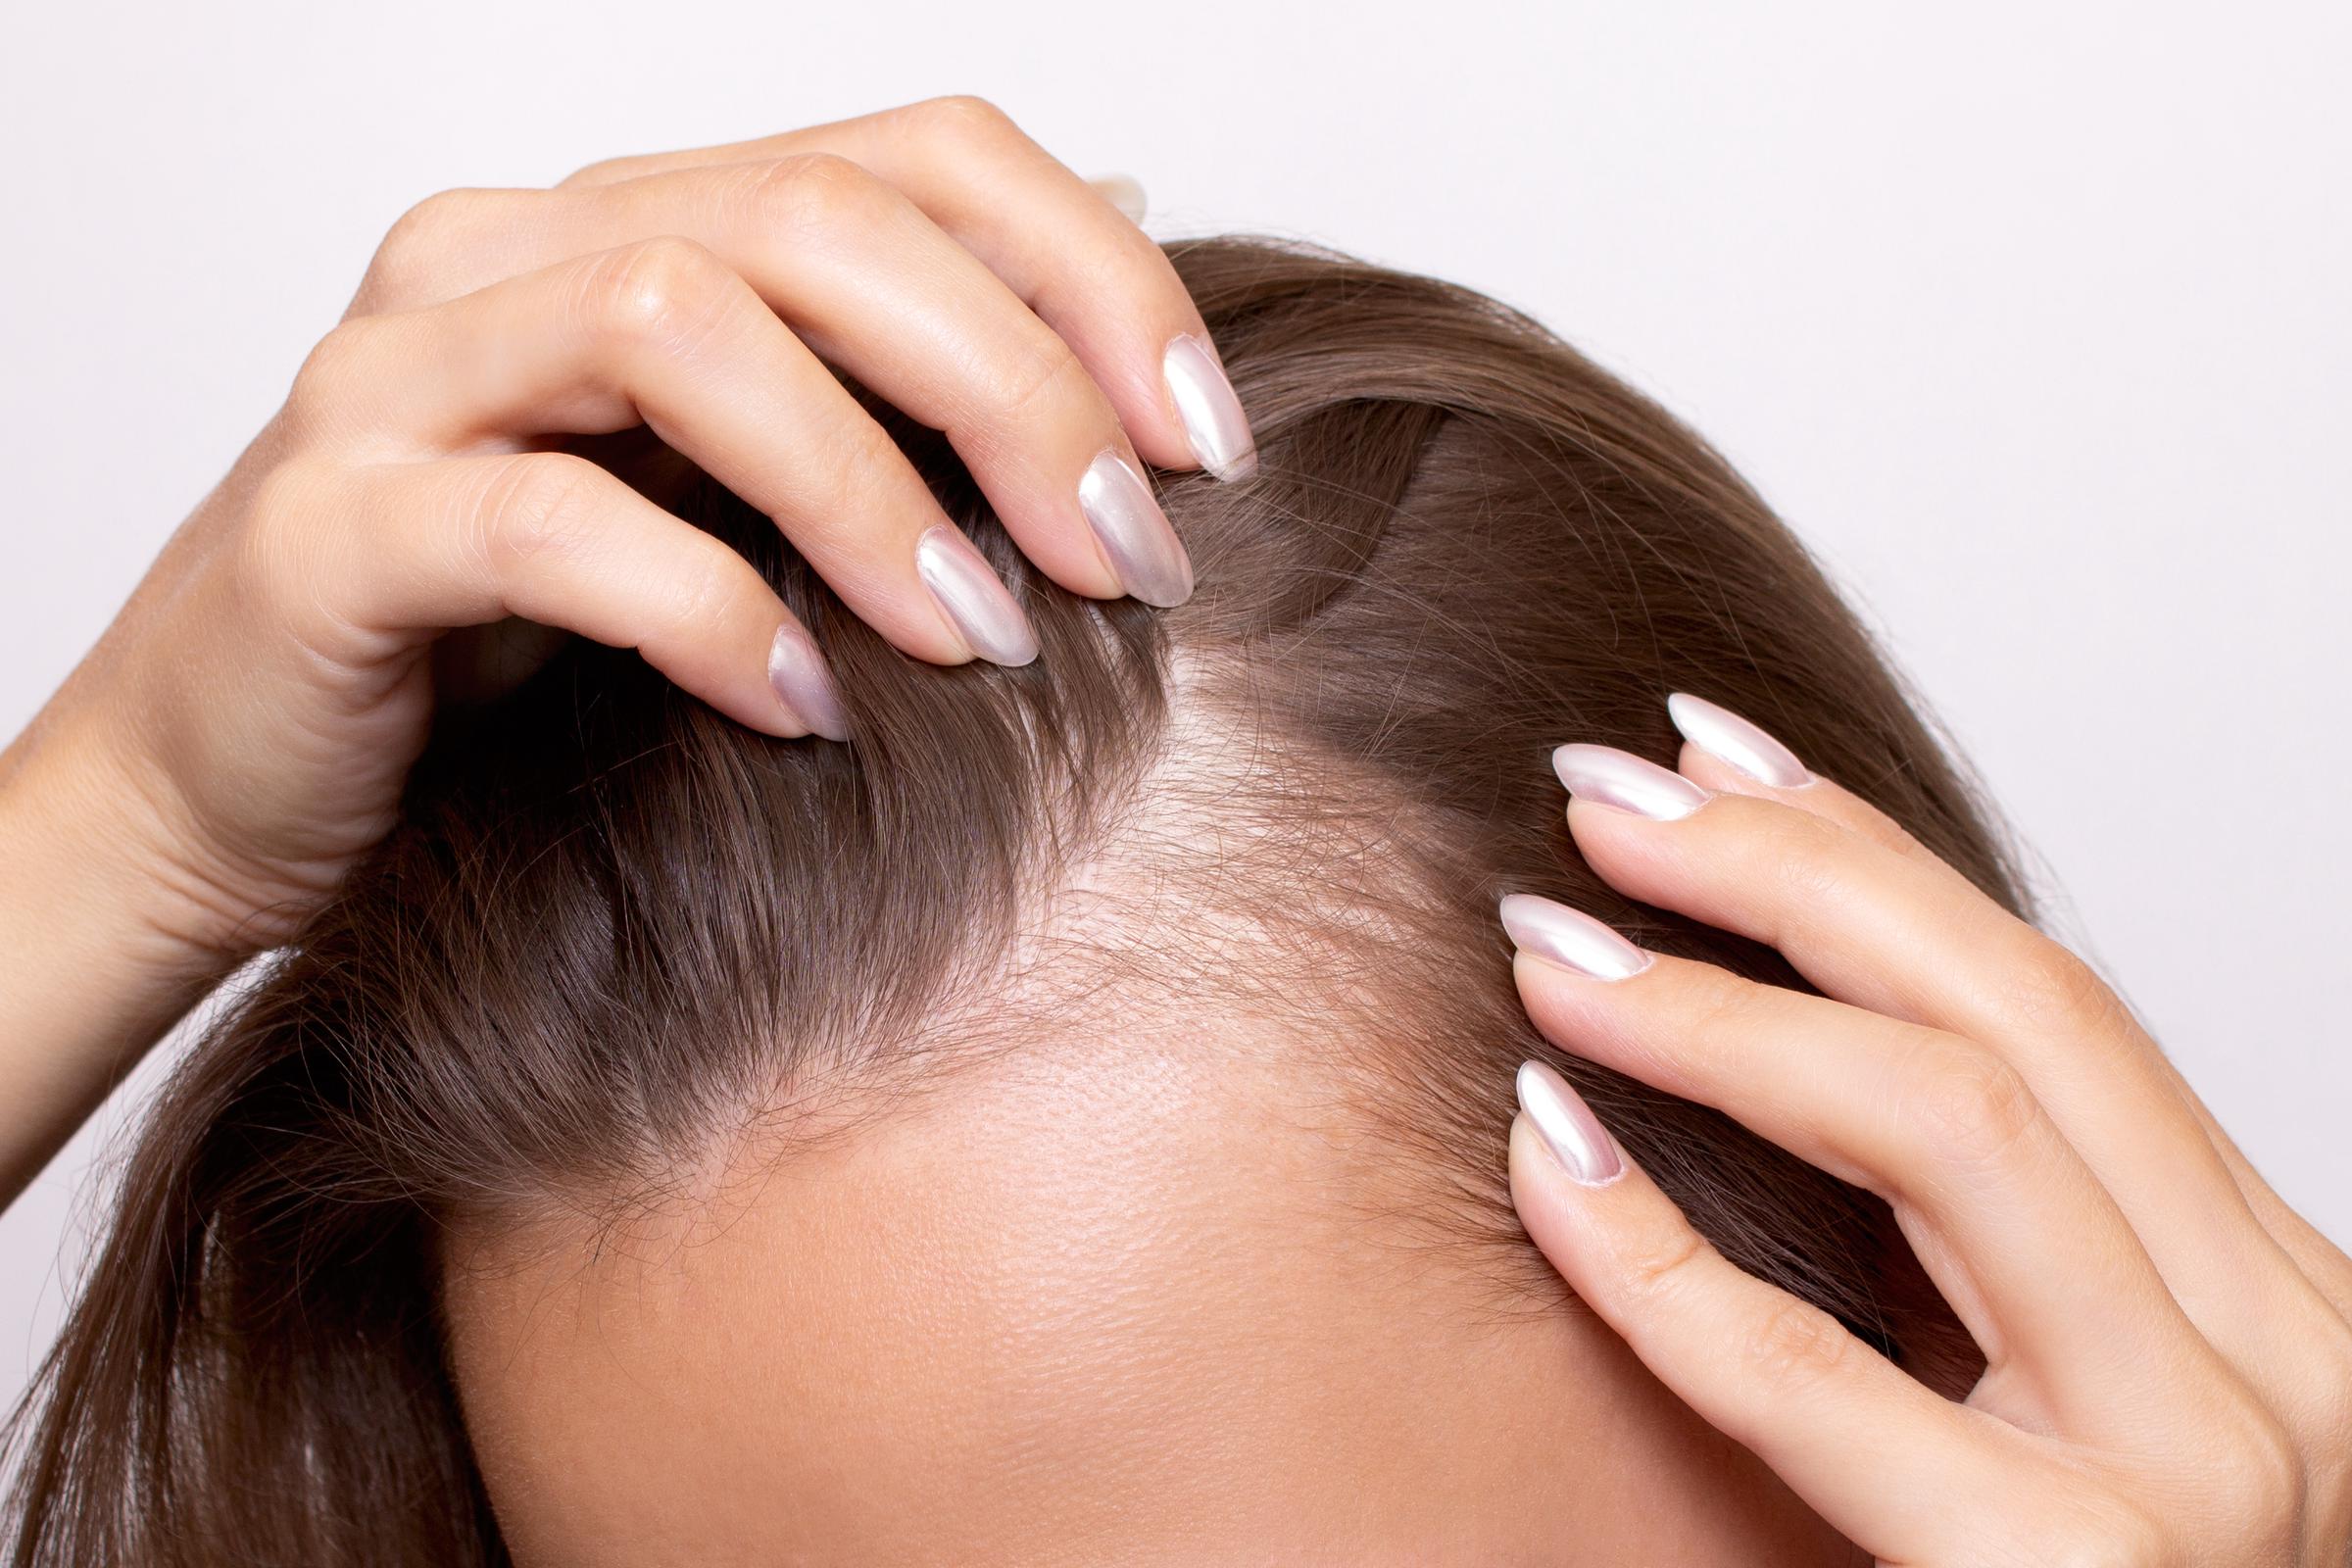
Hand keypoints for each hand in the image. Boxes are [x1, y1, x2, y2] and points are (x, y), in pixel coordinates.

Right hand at [10, 94, 1248, 966]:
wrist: (227, 791)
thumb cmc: (498, 653)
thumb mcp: (725, 495)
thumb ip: (885, 363)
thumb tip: (1118, 215)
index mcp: (626, 222)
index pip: (909, 154)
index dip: (1090, 277)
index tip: (1202, 452)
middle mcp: (510, 255)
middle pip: (816, 219)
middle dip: (1015, 388)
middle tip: (1128, 566)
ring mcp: (401, 378)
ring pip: (681, 326)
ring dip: (873, 491)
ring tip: (986, 641)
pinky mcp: (329, 528)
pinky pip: (544, 523)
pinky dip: (705, 610)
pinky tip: (800, 713)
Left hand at [1502, 694, 2351, 1563]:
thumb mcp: (2077, 1394)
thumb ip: (1992, 1252)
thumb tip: (1796, 1036)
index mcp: (2271, 1294)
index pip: (2056, 1004)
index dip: (1871, 859)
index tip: (1717, 759)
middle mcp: (2277, 1361)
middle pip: (2015, 1021)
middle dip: (1791, 879)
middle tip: (1601, 800)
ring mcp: (2199, 1477)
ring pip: (1953, 1136)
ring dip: (1721, 1017)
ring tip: (1556, 950)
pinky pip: (1821, 1381)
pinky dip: (1660, 1252)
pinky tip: (1544, 1153)